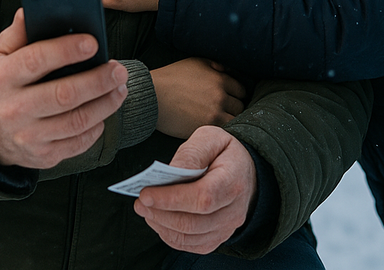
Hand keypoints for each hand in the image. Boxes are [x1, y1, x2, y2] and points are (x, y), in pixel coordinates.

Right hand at [0, 9, 127, 167]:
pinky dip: (97, 127)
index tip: (93, 42)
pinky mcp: (44, 155)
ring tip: (120, 88)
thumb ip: (17, 34)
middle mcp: (13, 109)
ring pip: (77, 121)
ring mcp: (28, 136)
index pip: (36, 60)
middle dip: (98, 80)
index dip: (66, 50)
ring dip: (106, 104)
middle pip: (64, 95)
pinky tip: (105, 110)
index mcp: (2, 78)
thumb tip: (31, 11)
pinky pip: (78, 142)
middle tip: (119, 69)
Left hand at [135, 126, 256, 253]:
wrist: (244, 172)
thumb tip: (170, 172)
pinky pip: (191, 245)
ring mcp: (227, 228)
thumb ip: (191, 153)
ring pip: (189, 237)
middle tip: (139, 201)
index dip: (172, 199)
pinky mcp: (217, 238)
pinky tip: (158, 220)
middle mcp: (234, 210)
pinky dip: (169, 235)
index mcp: (234, 180)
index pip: (203, 197)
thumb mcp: (210, 138)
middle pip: (193, 222)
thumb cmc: (224, 153)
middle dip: (160, 213)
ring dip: (161, 225)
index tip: (146, 193)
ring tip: (145, 209)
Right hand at [151, 58, 246, 138]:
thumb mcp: (196, 63)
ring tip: (220, 119)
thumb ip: (216, 66)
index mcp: (220, 80)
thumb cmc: (172, 77)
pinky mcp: (204, 129)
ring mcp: (213, 115)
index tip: (230, 97)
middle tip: (224, 109)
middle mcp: (220, 97)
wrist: (152, 96)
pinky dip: (220, 130)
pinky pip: (222, 131)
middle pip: (240, 107)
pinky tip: (213, 126)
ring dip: (229, 120)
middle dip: (233, 107)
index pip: (242, 90)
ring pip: (234, 121)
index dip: (236, 94)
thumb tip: (229, 71)